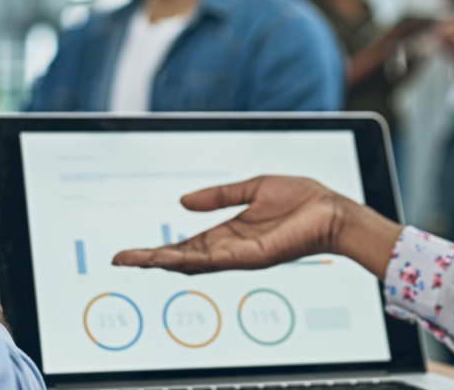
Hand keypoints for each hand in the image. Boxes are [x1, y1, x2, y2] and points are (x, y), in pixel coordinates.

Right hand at [112, 176, 402, 279]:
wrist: (332, 210)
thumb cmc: (301, 199)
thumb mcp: (252, 188)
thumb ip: (219, 195)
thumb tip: (183, 201)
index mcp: (229, 233)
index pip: (186, 245)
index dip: (160, 248)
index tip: (133, 251)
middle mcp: (231, 248)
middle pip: (183, 259)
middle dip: (151, 259)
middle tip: (122, 259)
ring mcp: (240, 255)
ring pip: (194, 263)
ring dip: (164, 261)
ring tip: (136, 260)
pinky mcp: (253, 256)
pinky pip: (217, 260)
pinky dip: (192, 260)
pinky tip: (171, 258)